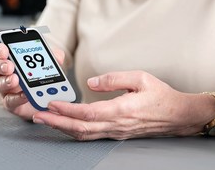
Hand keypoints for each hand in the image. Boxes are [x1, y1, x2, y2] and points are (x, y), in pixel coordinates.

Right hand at [0, 43, 65, 119]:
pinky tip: (25, 95)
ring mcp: (5, 88)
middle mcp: (4, 73)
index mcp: (11, 59)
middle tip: (9, 66)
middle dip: (0, 65)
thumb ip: (54, 58)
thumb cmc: (40, 77)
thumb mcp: (49, 64)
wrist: (43, 98)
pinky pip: (9, 100)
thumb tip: (58, 56)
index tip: (4, 50)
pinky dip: (17, 97)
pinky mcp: (10, 102)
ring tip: (15, 80)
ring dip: (5, 81)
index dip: (0, 50)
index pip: (0, 51)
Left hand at [32, 70, 214, 140]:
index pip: (88, 113)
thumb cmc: (161, 96)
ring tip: (45, 120)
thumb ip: (115, 78)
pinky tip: (66, 126)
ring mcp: (116, 132)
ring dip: (61, 128)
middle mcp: (116, 125)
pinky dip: (74, 131)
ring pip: (83, 135)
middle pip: (79, 128)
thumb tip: (92, 83)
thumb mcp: (141, 78)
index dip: (66, 110)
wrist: (177, 115)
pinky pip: (91, 135)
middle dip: (55, 122)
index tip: (50, 104)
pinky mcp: (117, 134)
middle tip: (36, 115)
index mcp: (122, 110)